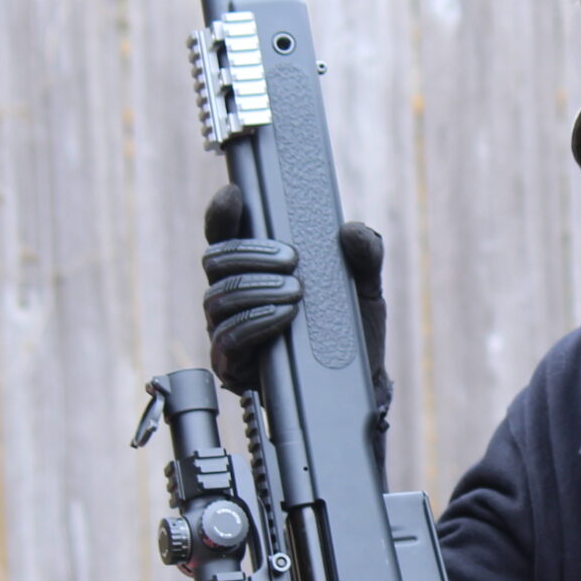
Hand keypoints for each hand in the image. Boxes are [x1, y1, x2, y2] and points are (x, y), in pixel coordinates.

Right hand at [200, 187, 389, 430]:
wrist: (359, 386)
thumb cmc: (352, 333)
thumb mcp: (364, 289)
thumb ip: (364, 256)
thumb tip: (352, 230)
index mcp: (255, 271)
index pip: (225, 236)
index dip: (223, 214)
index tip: (236, 195)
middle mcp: (233, 297)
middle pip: (215, 261)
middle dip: (250, 254)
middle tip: (291, 258)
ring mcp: (227, 330)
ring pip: (218, 298)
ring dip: (256, 287)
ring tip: (295, 292)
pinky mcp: (232, 365)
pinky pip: (228, 338)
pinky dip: (255, 321)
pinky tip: (283, 316)